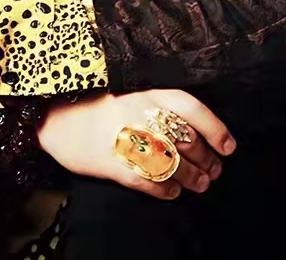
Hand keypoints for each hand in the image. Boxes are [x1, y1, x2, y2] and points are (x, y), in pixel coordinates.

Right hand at [37, 88, 235, 199]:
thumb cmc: (97, 104)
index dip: (215, 129)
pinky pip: (150, 182)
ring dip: (193, 178)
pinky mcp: (115, 165)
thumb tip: (193, 128)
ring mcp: (129, 140)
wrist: (56, 116)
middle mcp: (142, 114)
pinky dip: (166, 190)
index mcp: (148, 92)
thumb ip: (158, 105)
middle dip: (207, 159)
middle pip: (187, 141)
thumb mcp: (130, 93)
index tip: (229, 146)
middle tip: (215, 169)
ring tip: (201, 184)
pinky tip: (172, 192)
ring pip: (174, 165)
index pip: (192, 108)